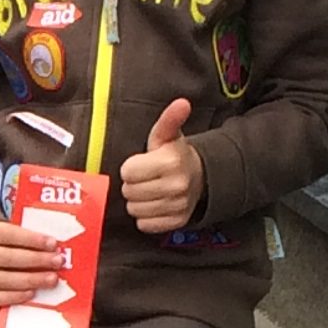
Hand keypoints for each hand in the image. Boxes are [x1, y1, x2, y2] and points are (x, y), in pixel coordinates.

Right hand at [0, 213, 68, 308]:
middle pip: (6, 258)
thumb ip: (21, 236)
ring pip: (2, 280)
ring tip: (51, 279)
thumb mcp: (0, 229)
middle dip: (36, 260)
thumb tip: (50, 246)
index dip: (31, 239)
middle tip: (57, 262)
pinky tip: (31, 293)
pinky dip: (14, 296)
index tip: (52, 243)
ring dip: (30, 280)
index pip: (7, 234)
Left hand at [120, 97, 204, 233]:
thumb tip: (182, 103)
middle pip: (129, 192)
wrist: (199, 176)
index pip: (128, 172)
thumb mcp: (167, 135)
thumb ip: (169, 119)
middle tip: (146, 178)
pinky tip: (156, 204)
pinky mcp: (177, 222)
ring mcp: (178, 206)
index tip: (142, 164)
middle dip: (133, 184)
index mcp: (170, 162)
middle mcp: (176, 185)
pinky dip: (146, 217)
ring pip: (135, 210)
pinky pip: (145, 225)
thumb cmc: (174, 154)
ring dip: (138, 202)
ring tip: (150, 190)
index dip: (131, 168)